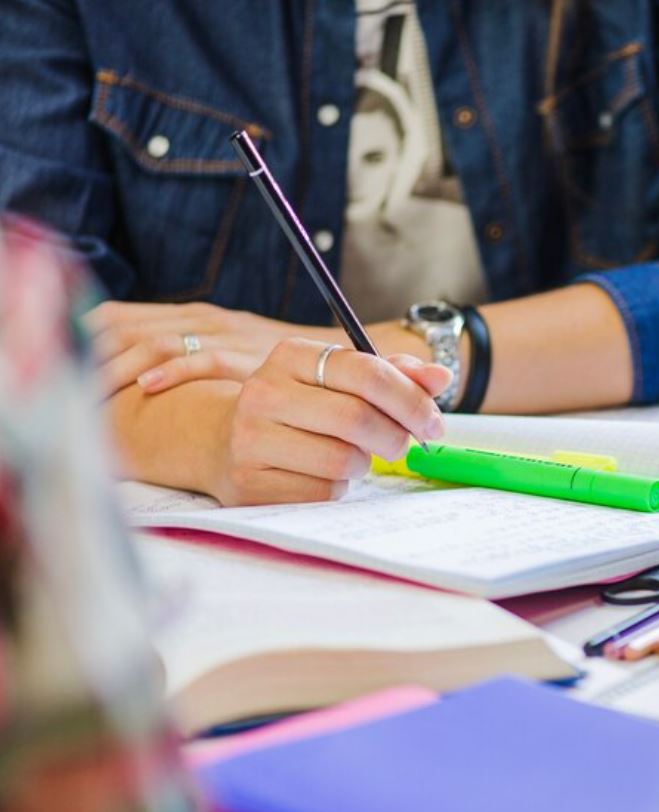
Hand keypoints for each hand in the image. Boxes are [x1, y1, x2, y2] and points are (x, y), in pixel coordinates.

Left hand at [85, 301, 340, 395]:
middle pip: (126, 326)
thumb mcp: (230, 352)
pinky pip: (203, 359)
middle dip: (89, 356)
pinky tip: (148, 386)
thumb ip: (192, 355)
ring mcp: (225, 335)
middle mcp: (203, 318)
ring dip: (120, 367)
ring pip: (156, 341)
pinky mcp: (248, 355)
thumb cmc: (280, 367)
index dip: (83, 339)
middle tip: (64, 386)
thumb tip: (139, 377)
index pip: (118, 317)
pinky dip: (171, 371)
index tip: (60, 367)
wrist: (342, 360)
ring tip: (92, 392)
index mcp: (192, 315)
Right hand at [204, 338, 450, 505]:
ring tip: (351, 455)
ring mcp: (250, 439)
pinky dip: (337, 488)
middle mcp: (264, 392)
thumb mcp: (341, 380)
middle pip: (357, 419)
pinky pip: (322, 493)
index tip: (434, 422)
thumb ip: (394, 375)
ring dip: (362, 464)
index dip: (412, 400)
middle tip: (401, 444)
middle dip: (394, 436)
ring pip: (341, 460)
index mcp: (291, 356)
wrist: (222, 440)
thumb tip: (441, 377)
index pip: (367, 372)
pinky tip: (322, 475)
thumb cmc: (301, 406)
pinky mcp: (248, 484)